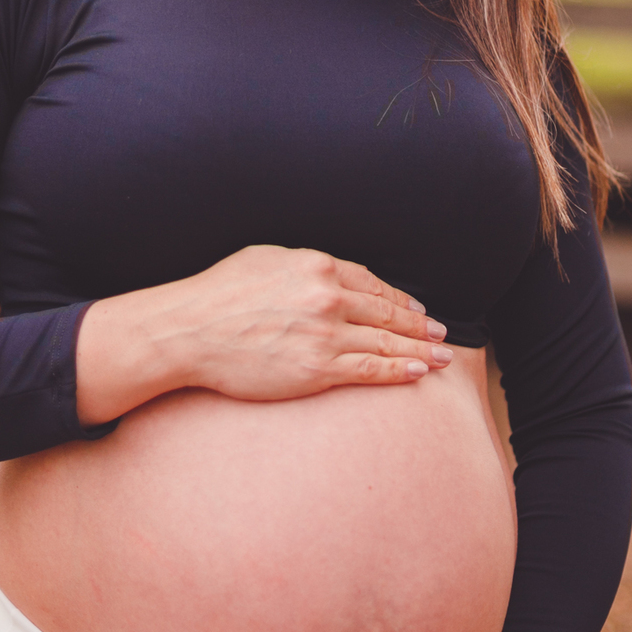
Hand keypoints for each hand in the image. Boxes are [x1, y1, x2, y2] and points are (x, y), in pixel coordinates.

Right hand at [76, 244, 452, 423]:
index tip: (414, 308)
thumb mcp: (264, 259)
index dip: (399, 298)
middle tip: (440, 332)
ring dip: (420, 350)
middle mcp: (328, 297)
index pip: (372, 283)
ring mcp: (325, 334)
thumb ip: (303, 265)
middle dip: (418, 324)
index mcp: (317, 266)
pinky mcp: (317, 369)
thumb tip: (326, 273)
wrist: (189, 331)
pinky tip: (419, 372)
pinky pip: (370, 369)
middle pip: (387, 312)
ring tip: (442, 356)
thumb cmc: (218, 294)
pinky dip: (399, 371)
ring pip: (386, 342)